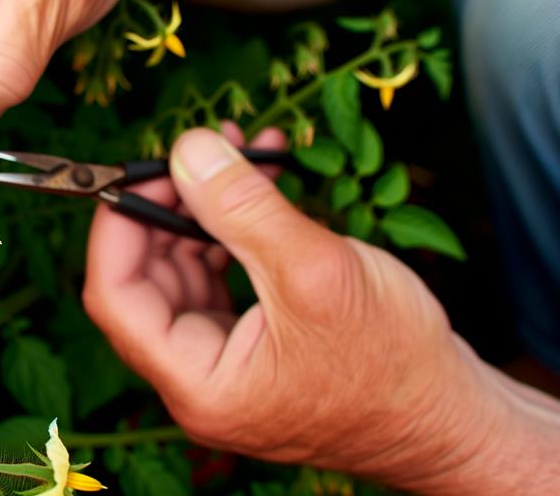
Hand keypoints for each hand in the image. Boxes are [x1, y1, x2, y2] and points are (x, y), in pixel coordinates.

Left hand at [83, 126, 558, 492]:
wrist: (450, 415)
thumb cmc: (394, 365)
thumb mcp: (317, 272)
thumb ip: (244, 209)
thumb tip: (187, 149)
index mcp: (196, 382)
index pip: (115, 298)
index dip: (118, 226)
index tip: (145, 169)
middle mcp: (196, 376)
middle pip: (146, 280)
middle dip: (169, 206)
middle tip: (203, 149)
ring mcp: (222, 360)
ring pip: (184, 271)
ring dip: (204, 209)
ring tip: (238, 151)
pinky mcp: (251, 341)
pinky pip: (222, 276)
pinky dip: (234, 229)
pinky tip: (260, 185)